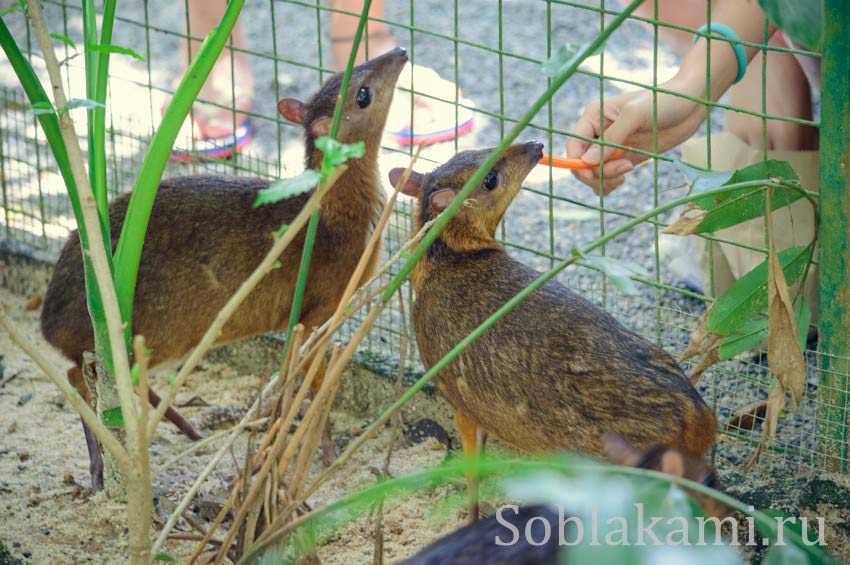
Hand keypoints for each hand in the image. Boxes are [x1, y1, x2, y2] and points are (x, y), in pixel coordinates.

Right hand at [567, 78, 706, 194]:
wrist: (690, 106)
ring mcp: (610, 147)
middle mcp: (597, 133)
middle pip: (582, 164)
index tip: (594, 173)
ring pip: (593, 174)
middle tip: (625, 168)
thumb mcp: (635, 115)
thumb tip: (587, 162)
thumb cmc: (662, 101)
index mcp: (593, 116)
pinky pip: (607, 178)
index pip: (573, 145)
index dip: (578, 163)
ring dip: (606, 179)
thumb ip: (610, 139)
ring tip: (628, 170)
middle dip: (598, 172)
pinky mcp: (623, 158)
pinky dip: (612, 183)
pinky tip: (626, 175)